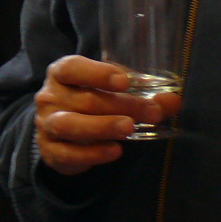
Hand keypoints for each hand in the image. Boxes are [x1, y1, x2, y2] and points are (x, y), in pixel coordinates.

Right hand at [35, 55, 182, 175]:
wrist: (58, 132)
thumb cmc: (88, 103)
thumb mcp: (111, 94)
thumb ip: (142, 96)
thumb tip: (174, 100)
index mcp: (61, 74)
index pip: (72, 68)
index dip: (97, 73)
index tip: (125, 81)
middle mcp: (49, 97)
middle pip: (85, 99)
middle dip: (122, 105)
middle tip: (152, 111)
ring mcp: (46, 124)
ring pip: (70, 124)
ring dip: (102, 126)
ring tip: (129, 129)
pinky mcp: (50, 150)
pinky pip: (68, 153)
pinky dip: (92, 153)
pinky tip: (115, 151)